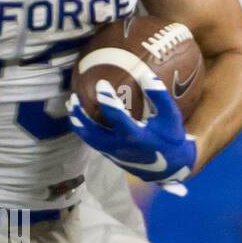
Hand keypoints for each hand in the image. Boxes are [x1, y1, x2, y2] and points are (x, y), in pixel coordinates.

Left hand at [68, 77, 196, 184]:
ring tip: (71, 106)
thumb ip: (159, 96)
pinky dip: (84, 130)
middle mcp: (120, 147)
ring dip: (78, 123)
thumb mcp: (170, 116)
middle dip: (80, 115)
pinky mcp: (110, 156)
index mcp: (136, 137)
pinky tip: (80, 117)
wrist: (170, 167)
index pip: (117, 117)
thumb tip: (145, 74)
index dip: (107, 100)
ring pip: (89, 139)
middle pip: (92, 132)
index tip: (101, 84)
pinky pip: (92, 142)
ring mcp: (113, 154)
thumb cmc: (170, 138)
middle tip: (73, 97)